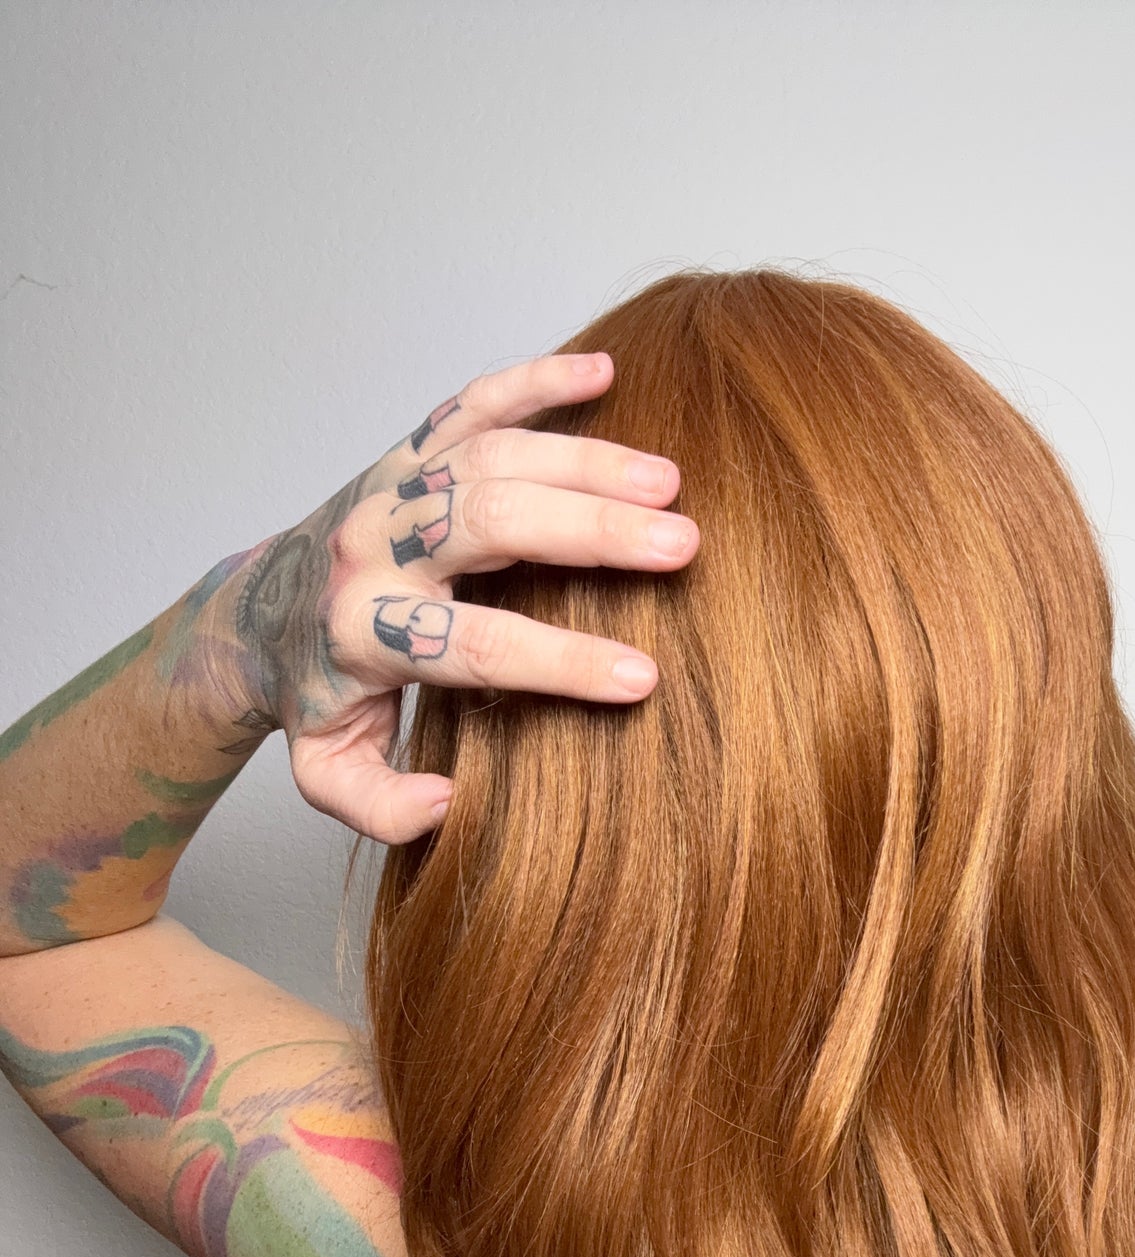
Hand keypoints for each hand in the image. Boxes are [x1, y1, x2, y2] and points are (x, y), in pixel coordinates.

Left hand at [206, 352, 696, 843]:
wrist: (252, 616)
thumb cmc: (314, 699)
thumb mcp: (327, 773)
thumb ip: (377, 805)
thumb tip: (450, 803)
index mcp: (361, 631)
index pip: (473, 644)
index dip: (560, 662)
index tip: (643, 678)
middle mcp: (375, 546)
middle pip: (489, 521)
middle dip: (590, 532)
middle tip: (682, 546)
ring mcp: (392, 488)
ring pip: (492, 453)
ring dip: (585, 459)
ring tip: (670, 483)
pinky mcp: (406, 452)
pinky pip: (471, 401)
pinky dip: (535, 378)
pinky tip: (603, 371)